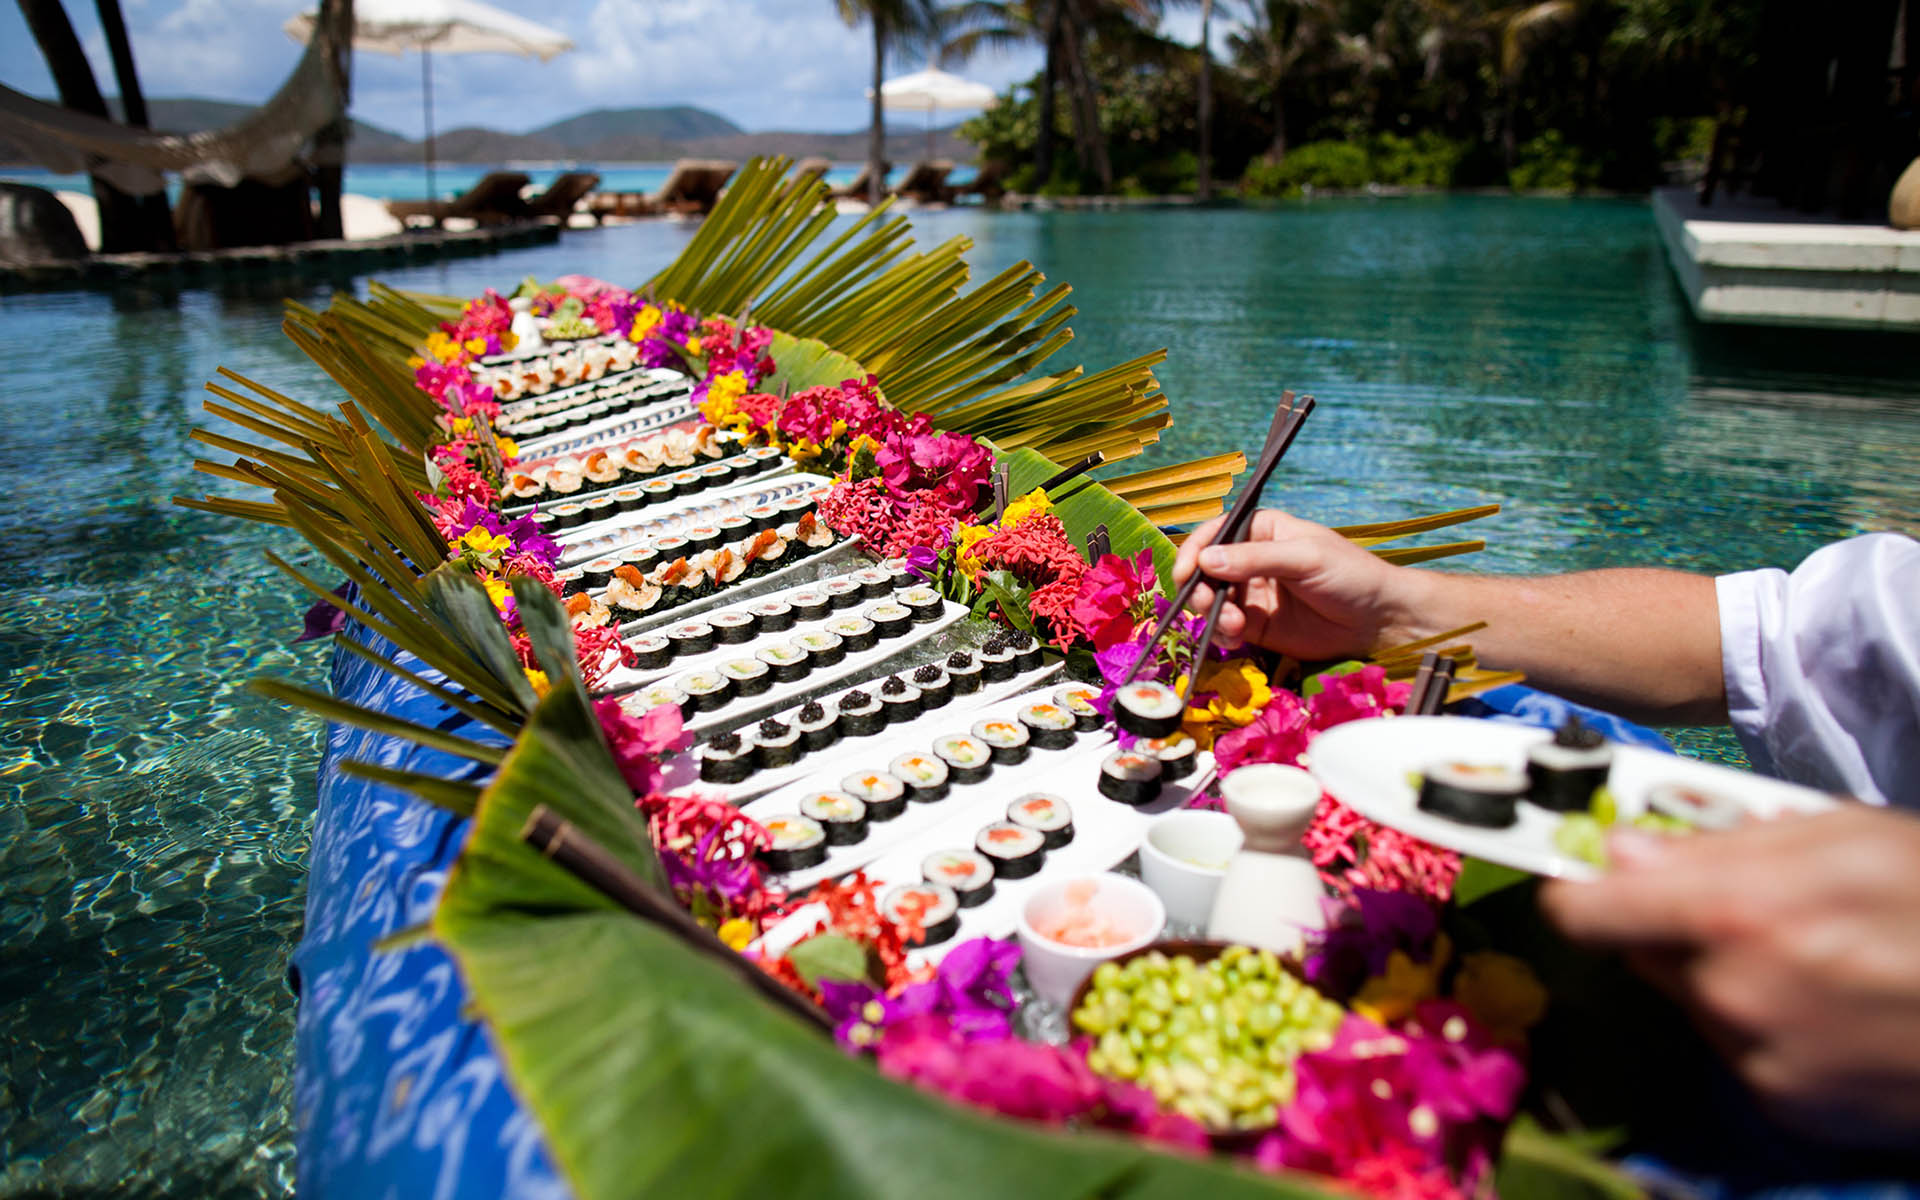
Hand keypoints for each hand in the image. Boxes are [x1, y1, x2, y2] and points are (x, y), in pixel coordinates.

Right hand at [1171, 509, 1419, 660]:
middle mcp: (1251, 560)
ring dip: (1212, 613)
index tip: (1185, 572)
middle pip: (1205, 569)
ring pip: (1210, 601)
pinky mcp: (1257, 626)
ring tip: (1234, 625)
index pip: (1215, 533)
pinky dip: (1222, 633)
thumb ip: (1255, 559)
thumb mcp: (1305, 558)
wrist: (1379, 621)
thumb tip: (1206, 559)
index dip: (1194, 550)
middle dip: (1198, 587)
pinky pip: (1225, 627)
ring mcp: (1252, 594)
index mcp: (1262, 531)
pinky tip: (1236, 638)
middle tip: (1206, 604)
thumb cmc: (1350, 575)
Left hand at [1540, 806, 1919, 1147]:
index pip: (1585, 913)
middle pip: (1638, 954)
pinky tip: (1834, 1004)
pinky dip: (1767, 1026)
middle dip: (1673, 924)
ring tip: (1813, 953)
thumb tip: (1621, 850)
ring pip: (1692, 1002)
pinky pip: (1740, 1051)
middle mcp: (1731, 999)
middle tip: (1747, 903)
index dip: (1582, 888)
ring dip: (1724, 974)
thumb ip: (1718, 844)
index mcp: (1735, 917)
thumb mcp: (1844, 836)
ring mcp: (1760, 1063)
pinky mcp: (1791, 1109)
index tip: (1590, 874)